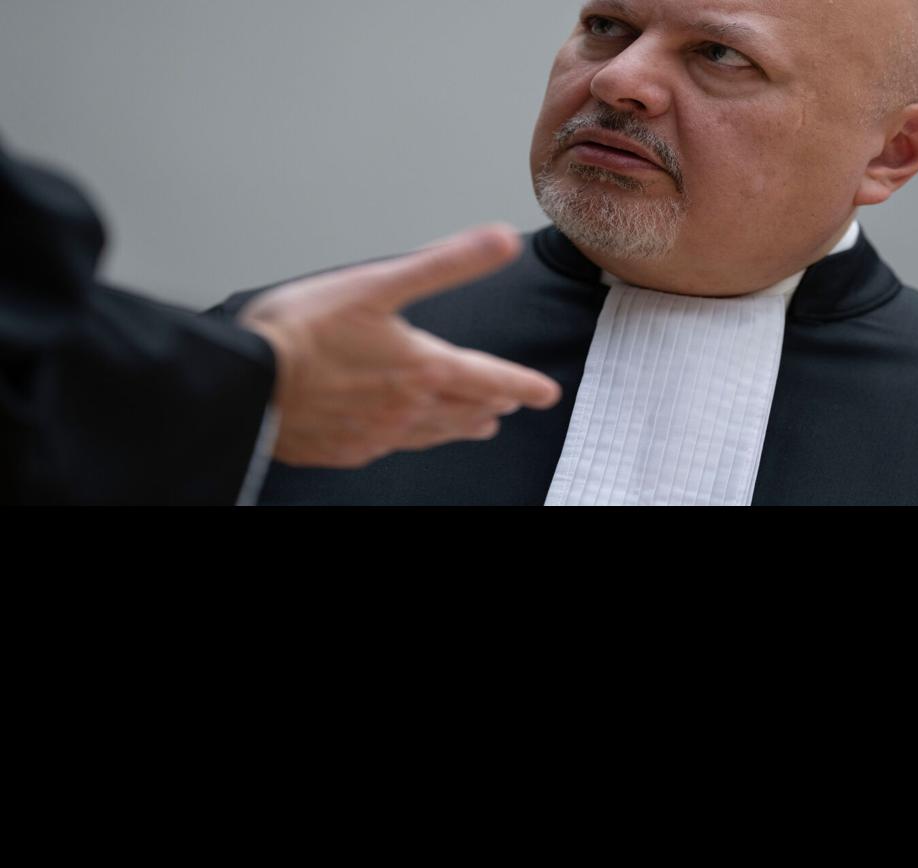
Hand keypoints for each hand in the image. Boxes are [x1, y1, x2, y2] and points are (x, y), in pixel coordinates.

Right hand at [239, 224, 562, 468]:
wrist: (245, 384)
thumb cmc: (301, 331)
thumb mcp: (379, 283)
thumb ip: (446, 263)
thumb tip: (502, 240)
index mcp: (423, 369)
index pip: (490, 379)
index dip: (523, 384)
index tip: (546, 393)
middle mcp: (408, 409)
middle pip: (465, 411)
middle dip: (492, 405)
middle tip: (511, 404)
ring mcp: (377, 434)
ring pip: (434, 433)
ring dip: (461, 426)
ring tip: (478, 425)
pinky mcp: (345, 449)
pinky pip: (391, 447)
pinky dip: (410, 439)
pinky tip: (406, 436)